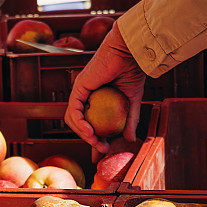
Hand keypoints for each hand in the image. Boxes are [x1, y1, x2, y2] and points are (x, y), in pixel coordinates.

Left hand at [65, 22, 145, 156]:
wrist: (129, 52)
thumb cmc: (132, 70)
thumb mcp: (133, 102)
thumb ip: (130, 120)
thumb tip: (130, 140)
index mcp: (97, 98)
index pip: (91, 122)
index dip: (95, 140)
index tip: (102, 153)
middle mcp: (86, 95)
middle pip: (80, 123)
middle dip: (89, 141)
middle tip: (103, 150)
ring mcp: (80, 91)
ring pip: (73, 119)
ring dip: (84, 135)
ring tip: (98, 143)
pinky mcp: (78, 87)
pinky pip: (74, 111)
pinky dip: (80, 124)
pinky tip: (90, 133)